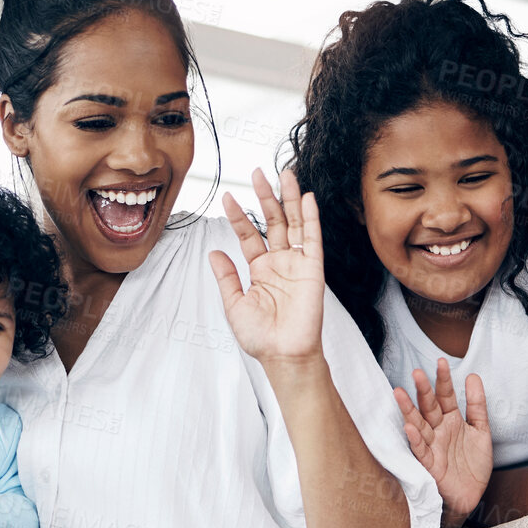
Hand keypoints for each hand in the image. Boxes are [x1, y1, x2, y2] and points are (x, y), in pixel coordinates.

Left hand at [208, 168, 323, 364]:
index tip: (228, 197)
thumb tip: (214, 251)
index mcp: (260, 270)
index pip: (248, 235)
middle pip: (272, 222)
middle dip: (266, 197)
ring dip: (289, 199)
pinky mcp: (313, 269)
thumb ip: (226, 277)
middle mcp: (279, 263)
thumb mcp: (234, 305)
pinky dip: (311, 218)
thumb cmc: (261, 337)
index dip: (239, 216)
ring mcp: (297, 264)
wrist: (283, 355)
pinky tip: (307, 198)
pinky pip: (312, 239)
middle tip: (257, 172)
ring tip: (283, 174)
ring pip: (293, 224)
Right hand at [394, 358, 492, 519]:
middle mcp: (438, 431)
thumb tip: (472, 376)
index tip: (442, 361)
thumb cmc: (474, 464)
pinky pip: (421, 450)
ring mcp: (432, 447)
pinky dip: (415, 439)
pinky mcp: (429, 465)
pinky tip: (410, 427)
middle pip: (428, 407)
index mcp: (451, 420)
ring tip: (399, 393)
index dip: (443, 380)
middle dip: (423, 390)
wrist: (473, 496)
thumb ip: (477, 405)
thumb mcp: (481, 431)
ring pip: (418, 425)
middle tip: (417, 372)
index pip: (445, 396)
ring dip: (409, 410)